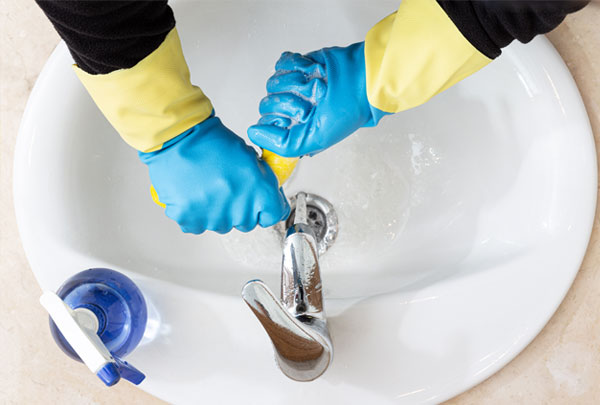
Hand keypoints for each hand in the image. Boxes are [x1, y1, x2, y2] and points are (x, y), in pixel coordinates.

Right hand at [139, 116, 289, 233]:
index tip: (262, 205)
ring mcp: (215, 218)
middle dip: (241, 208)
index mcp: (259, 190)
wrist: (177, 138)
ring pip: (222, 224)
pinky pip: (198, 225)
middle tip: (227, 188)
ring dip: (217, 211)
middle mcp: (240, 208)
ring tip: (206, 188)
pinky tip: (192, 194)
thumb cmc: (209, 142)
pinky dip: (196, 214)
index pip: (274, 214)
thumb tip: (262, 190)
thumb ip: (260, 178)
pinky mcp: (192, 220)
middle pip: (247, 222)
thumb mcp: (248, 155)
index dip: (267, 208)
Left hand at [248, 42, 387, 157]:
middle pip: (267, 103)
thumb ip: (282, 144)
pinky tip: (315, 71)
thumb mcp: (315, 138)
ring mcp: (291, 86)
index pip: (266, 125)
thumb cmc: (347, 110)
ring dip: (298, 83)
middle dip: (293, 101)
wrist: (363, 79)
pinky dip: (298, 66)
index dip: (279, 120)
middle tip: (314, 101)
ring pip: (273, 83)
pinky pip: (281, 63)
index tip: (300, 118)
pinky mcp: (295, 65)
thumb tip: (253, 133)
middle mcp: (289, 108)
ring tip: (319, 86)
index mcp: (292, 128)